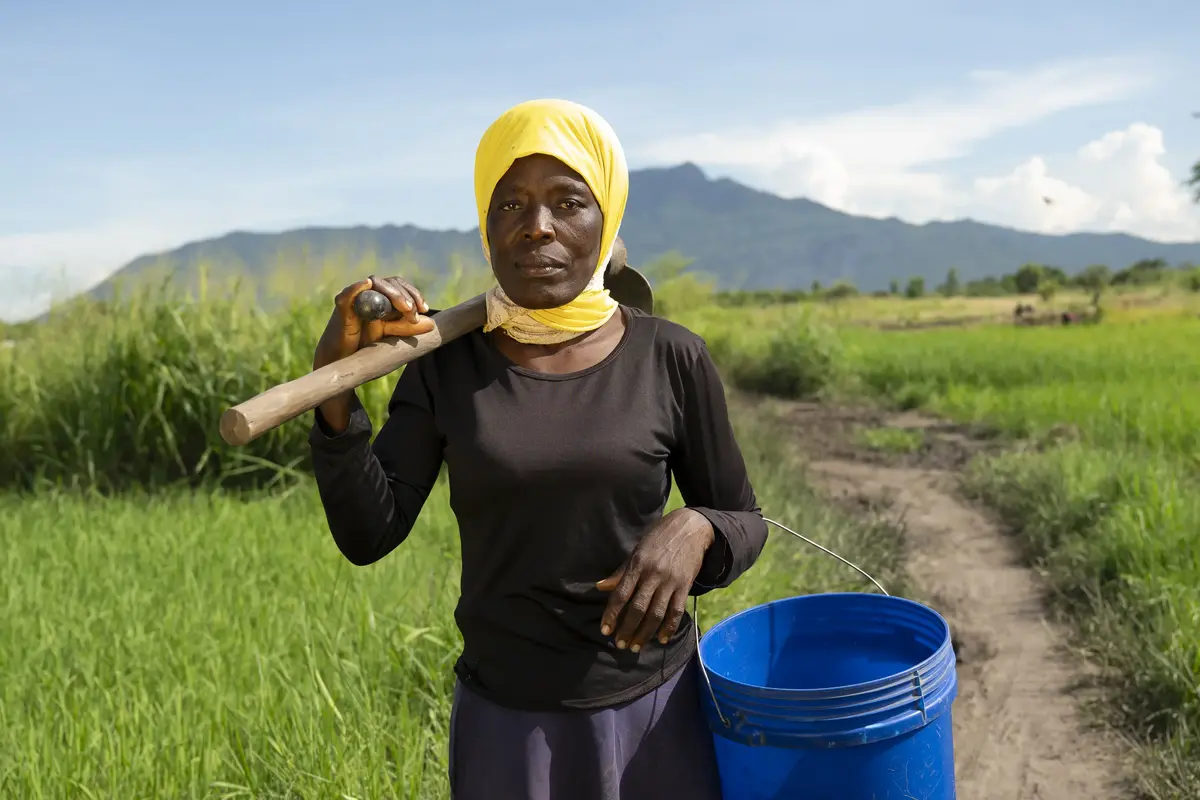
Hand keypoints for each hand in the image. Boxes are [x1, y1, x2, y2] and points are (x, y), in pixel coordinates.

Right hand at [312, 275, 435, 432]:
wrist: (343, 361)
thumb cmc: (365, 346)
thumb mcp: (392, 337)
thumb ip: (408, 328)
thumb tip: (432, 324)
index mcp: (381, 298)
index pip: (400, 286)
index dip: (414, 294)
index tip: (425, 308)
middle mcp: (368, 294)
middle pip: (390, 283)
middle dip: (405, 295)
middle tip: (414, 311)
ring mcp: (355, 298)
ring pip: (376, 284)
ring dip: (393, 294)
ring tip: (406, 308)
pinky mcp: (342, 308)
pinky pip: (348, 294)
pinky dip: (357, 288)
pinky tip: (367, 284)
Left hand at [596, 509, 714, 652]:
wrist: (691, 527)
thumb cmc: (659, 538)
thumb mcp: (637, 550)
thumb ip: (621, 571)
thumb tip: (600, 587)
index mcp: (638, 564)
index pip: (621, 594)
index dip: (612, 614)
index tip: (605, 630)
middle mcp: (653, 574)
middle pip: (638, 608)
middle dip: (627, 629)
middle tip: (619, 645)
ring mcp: (670, 581)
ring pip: (656, 614)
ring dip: (645, 634)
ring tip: (635, 647)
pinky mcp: (685, 586)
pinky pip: (676, 611)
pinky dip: (669, 627)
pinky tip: (661, 639)